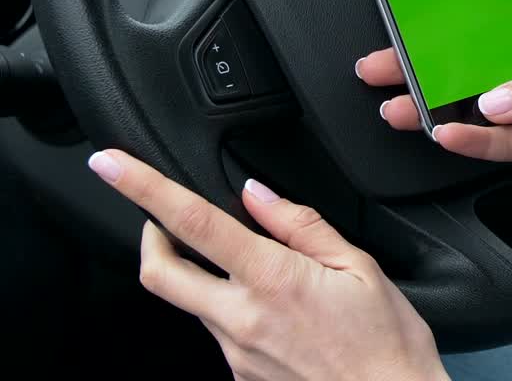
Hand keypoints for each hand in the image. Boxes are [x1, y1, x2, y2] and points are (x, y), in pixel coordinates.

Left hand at [86, 150, 445, 380]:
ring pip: (194, 304)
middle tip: (160, 221)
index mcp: (273, 279)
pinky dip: (238, 314)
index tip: (111, 165)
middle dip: (148, 237)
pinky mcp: (241, 378)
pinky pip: (223, 335)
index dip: (144, 188)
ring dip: (208, 280)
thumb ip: (302, 225)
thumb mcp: (361, 267)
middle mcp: (242, 319)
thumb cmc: (388, 345)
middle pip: (159, 272)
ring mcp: (235, 354)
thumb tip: (258, 194)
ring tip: (266, 278)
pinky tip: (281, 318)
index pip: (192, 223)